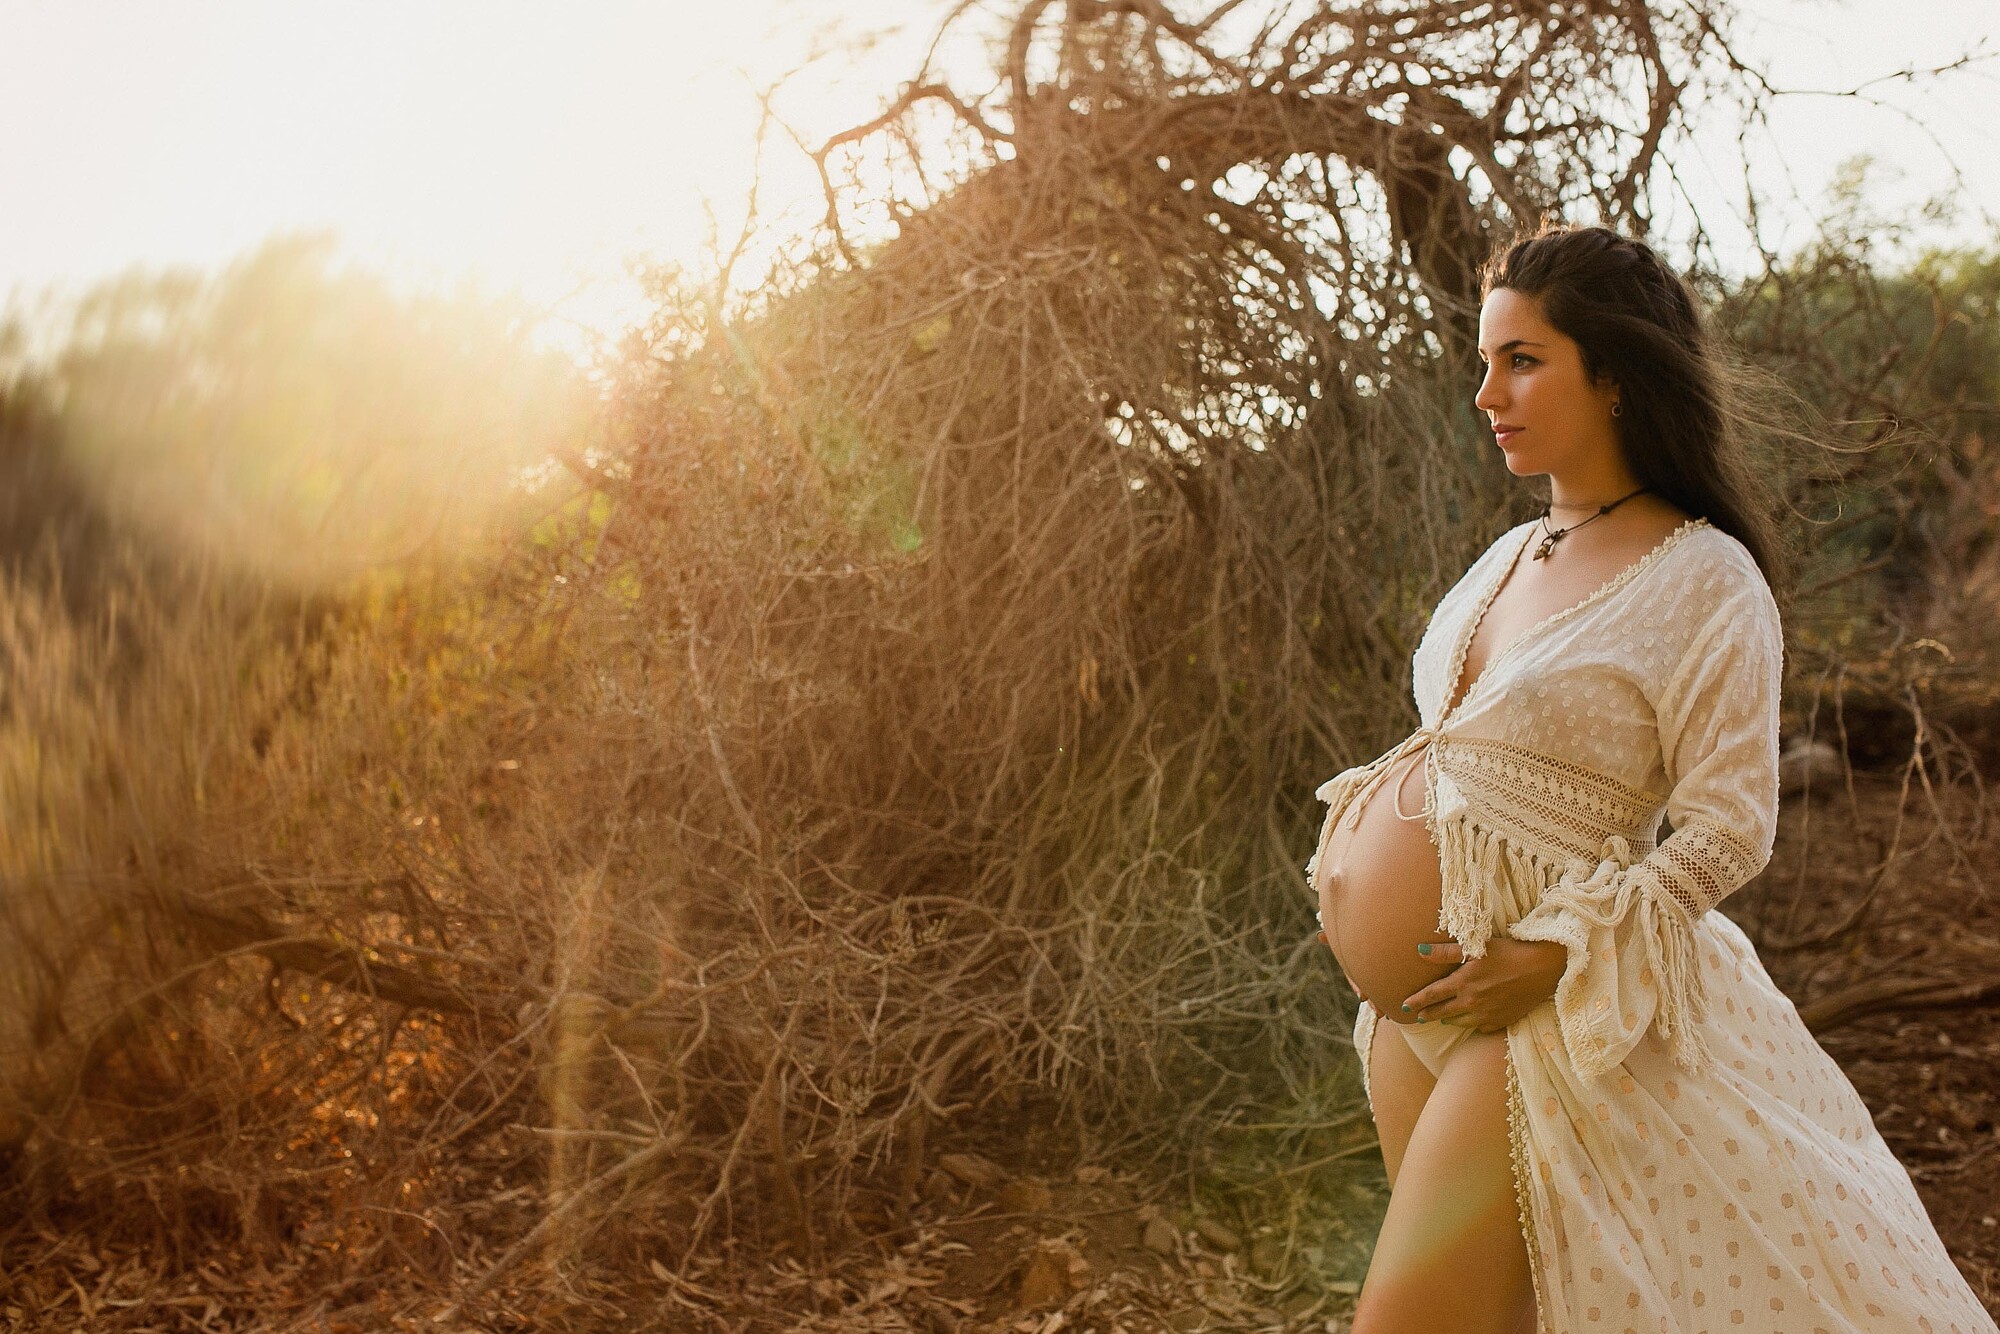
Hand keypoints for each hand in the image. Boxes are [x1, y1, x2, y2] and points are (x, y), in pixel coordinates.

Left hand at [1398, 938, 1566, 1033]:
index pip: (1431, 995)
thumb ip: (1446, 952)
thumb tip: (1419, 951)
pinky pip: (1480, 1027)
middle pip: (1442, 1013)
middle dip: (1427, 1015)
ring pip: (1459, 1022)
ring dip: (1448, 1019)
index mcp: (1463, 983)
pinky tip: (1471, 1019)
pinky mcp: (1501, 1022)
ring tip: (1442, 1017)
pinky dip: (1472, 1023)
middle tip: (1417, 1017)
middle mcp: (1471, 1003)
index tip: (1403, 1006)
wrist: (1543, 969)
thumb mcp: (1476, 947)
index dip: (1415, 1001)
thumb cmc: (1509, 952)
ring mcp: (1486, 1015)